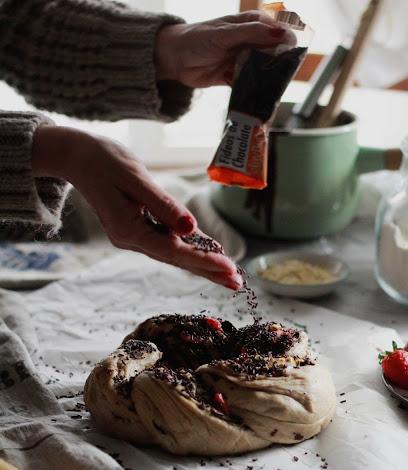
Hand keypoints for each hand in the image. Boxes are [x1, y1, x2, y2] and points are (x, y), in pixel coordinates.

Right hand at [32, 126, 242, 289]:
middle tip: (237, 283)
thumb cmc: (104, 161)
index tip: (230, 268)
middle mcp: (131, 239)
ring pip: (174, 254)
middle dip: (209, 271)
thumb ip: (163, 205)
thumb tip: (190, 228)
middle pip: (176, 260)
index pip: (174, 251)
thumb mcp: (135, 178)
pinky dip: (189, 249)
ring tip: (230, 275)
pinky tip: (209, 255)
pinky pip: (167, 242)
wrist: (78, 157)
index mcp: (128, 230)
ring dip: (202, 264)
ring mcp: (133, 236)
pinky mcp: (136, 229)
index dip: (204, 261)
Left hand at [155, 10, 294, 87]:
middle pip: (271, 51)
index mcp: (248, 24)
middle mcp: (248, 41)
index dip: (285, 39)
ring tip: (276, 87)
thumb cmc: (198, 38)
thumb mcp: (226, 33)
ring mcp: (242, 60)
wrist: (175, 59)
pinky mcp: (234, 77)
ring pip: (261, 69)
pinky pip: (249, 84)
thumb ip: (252, 34)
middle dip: (278, 62)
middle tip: (287, 73)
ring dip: (267, 78)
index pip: (274, 29)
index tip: (294, 50)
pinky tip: (260, 96)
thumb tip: (280, 34)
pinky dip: (254, 89)